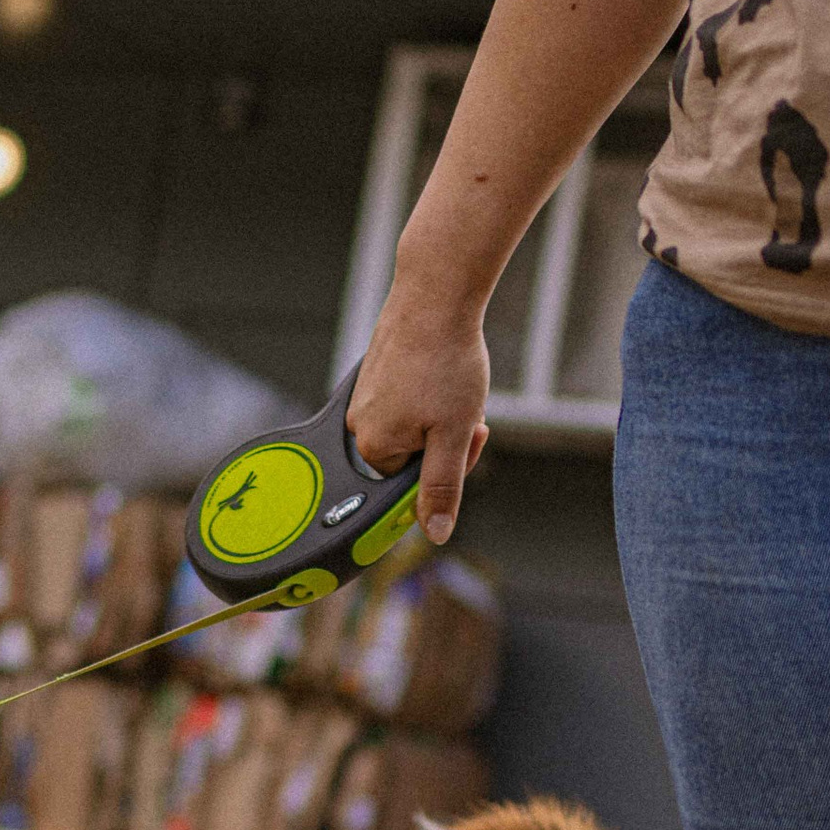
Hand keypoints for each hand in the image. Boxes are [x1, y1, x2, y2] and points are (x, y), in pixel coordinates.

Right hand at [348, 292, 490, 547]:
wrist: (436, 296)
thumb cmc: (445, 362)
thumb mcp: (452, 436)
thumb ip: (441, 488)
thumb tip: (435, 533)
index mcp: (373, 447)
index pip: (411, 487)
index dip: (448, 472)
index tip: (468, 444)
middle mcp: (359, 425)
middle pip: (412, 457)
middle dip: (447, 443)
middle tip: (470, 415)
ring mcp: (365, 397)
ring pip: (415, 428)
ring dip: (443, 418)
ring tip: (458, 389)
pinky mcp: (375, 374)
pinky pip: (408, 401)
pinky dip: (432, 395)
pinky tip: (446, 374)